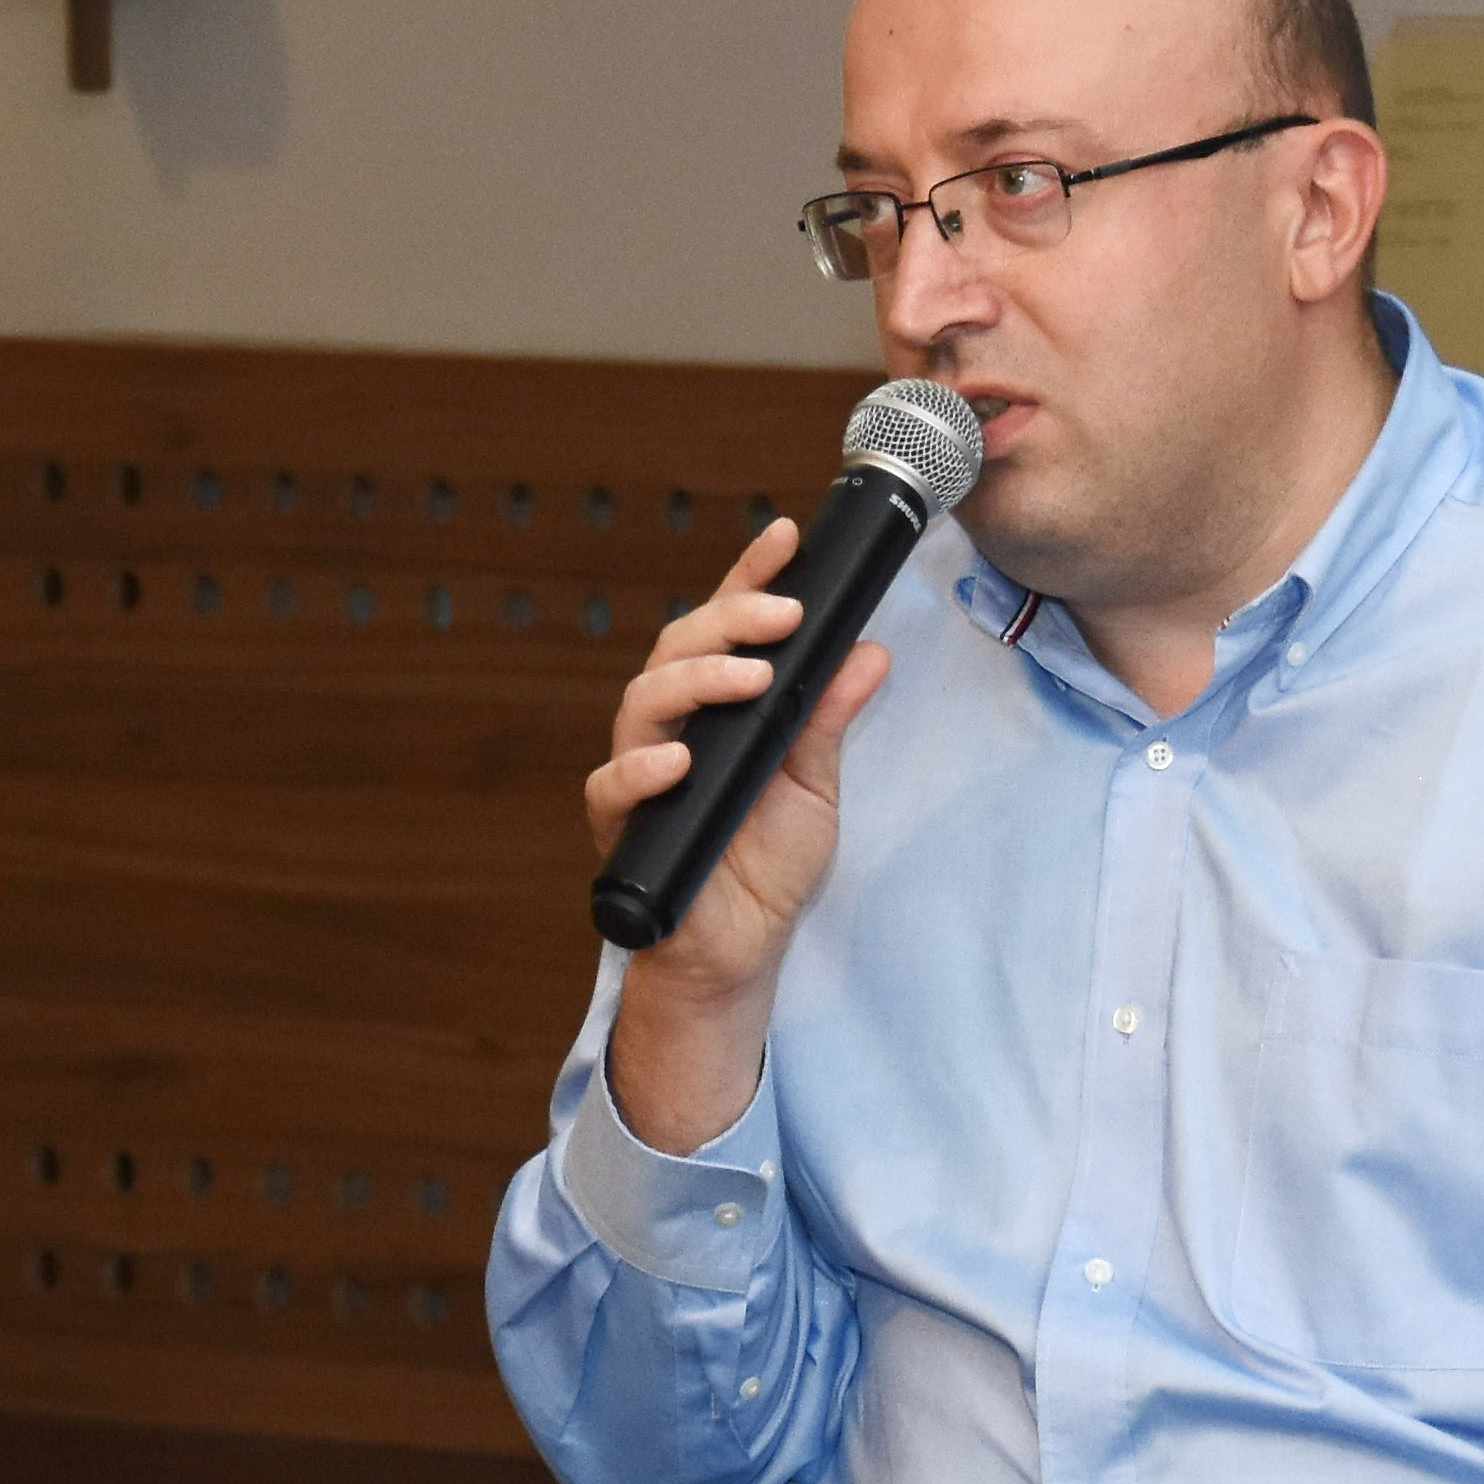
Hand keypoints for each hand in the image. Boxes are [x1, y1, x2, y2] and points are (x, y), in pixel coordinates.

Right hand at [580, 517, 886, 1147]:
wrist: (740, 949)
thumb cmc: (765, 863)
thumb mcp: (814, 785)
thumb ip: (829, 719)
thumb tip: (869, 651)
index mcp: (719, 707)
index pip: (728, 628)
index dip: (749, 576)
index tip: (787, 535)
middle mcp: (673, 728)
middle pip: (679, 649)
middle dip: (729, 621)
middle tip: (782, 613)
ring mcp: (640, 771)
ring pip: (643, 701)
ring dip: (696, 681)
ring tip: (749, 676)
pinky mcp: (621, 825)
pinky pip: (613, 787)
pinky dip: (643, 769)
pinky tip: (677, 761)